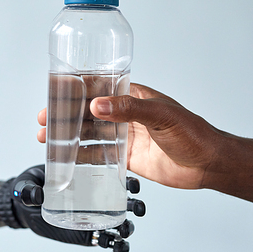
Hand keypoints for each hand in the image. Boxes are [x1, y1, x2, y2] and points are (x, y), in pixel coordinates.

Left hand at [11, 165, 144, 251]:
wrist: (22, 207)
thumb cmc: (30, 186)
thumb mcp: (28, 184)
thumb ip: (30, 190)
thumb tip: (36, 194)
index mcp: (87, 179)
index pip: (113, 177)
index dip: (127, 180)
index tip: (132, 184)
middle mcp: (94, 198)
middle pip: (123, 201)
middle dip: (135, 205)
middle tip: (136, 207)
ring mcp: (92, 217)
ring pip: (119, 222)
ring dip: (128, 226)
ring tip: (126, 230)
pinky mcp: (88, 234)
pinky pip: (107, 240)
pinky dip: (116, 246)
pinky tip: (117, 248)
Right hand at [38, 83, 225, 188]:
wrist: (207, 164)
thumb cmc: (192, 132)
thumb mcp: (162, 115)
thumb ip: (129, 109)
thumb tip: (97, 105)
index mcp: (133, 96)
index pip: (98, 87)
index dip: (75, 89)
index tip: (54, 92)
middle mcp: (125, 114)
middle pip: (88, 111)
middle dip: (65, 114)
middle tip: (45, 120)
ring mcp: (125, 136)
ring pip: (90, 133)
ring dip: (69, 135)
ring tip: (48, 139)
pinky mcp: (127, 157)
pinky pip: (99, 154)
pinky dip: (82, 155)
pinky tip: (68, 157)